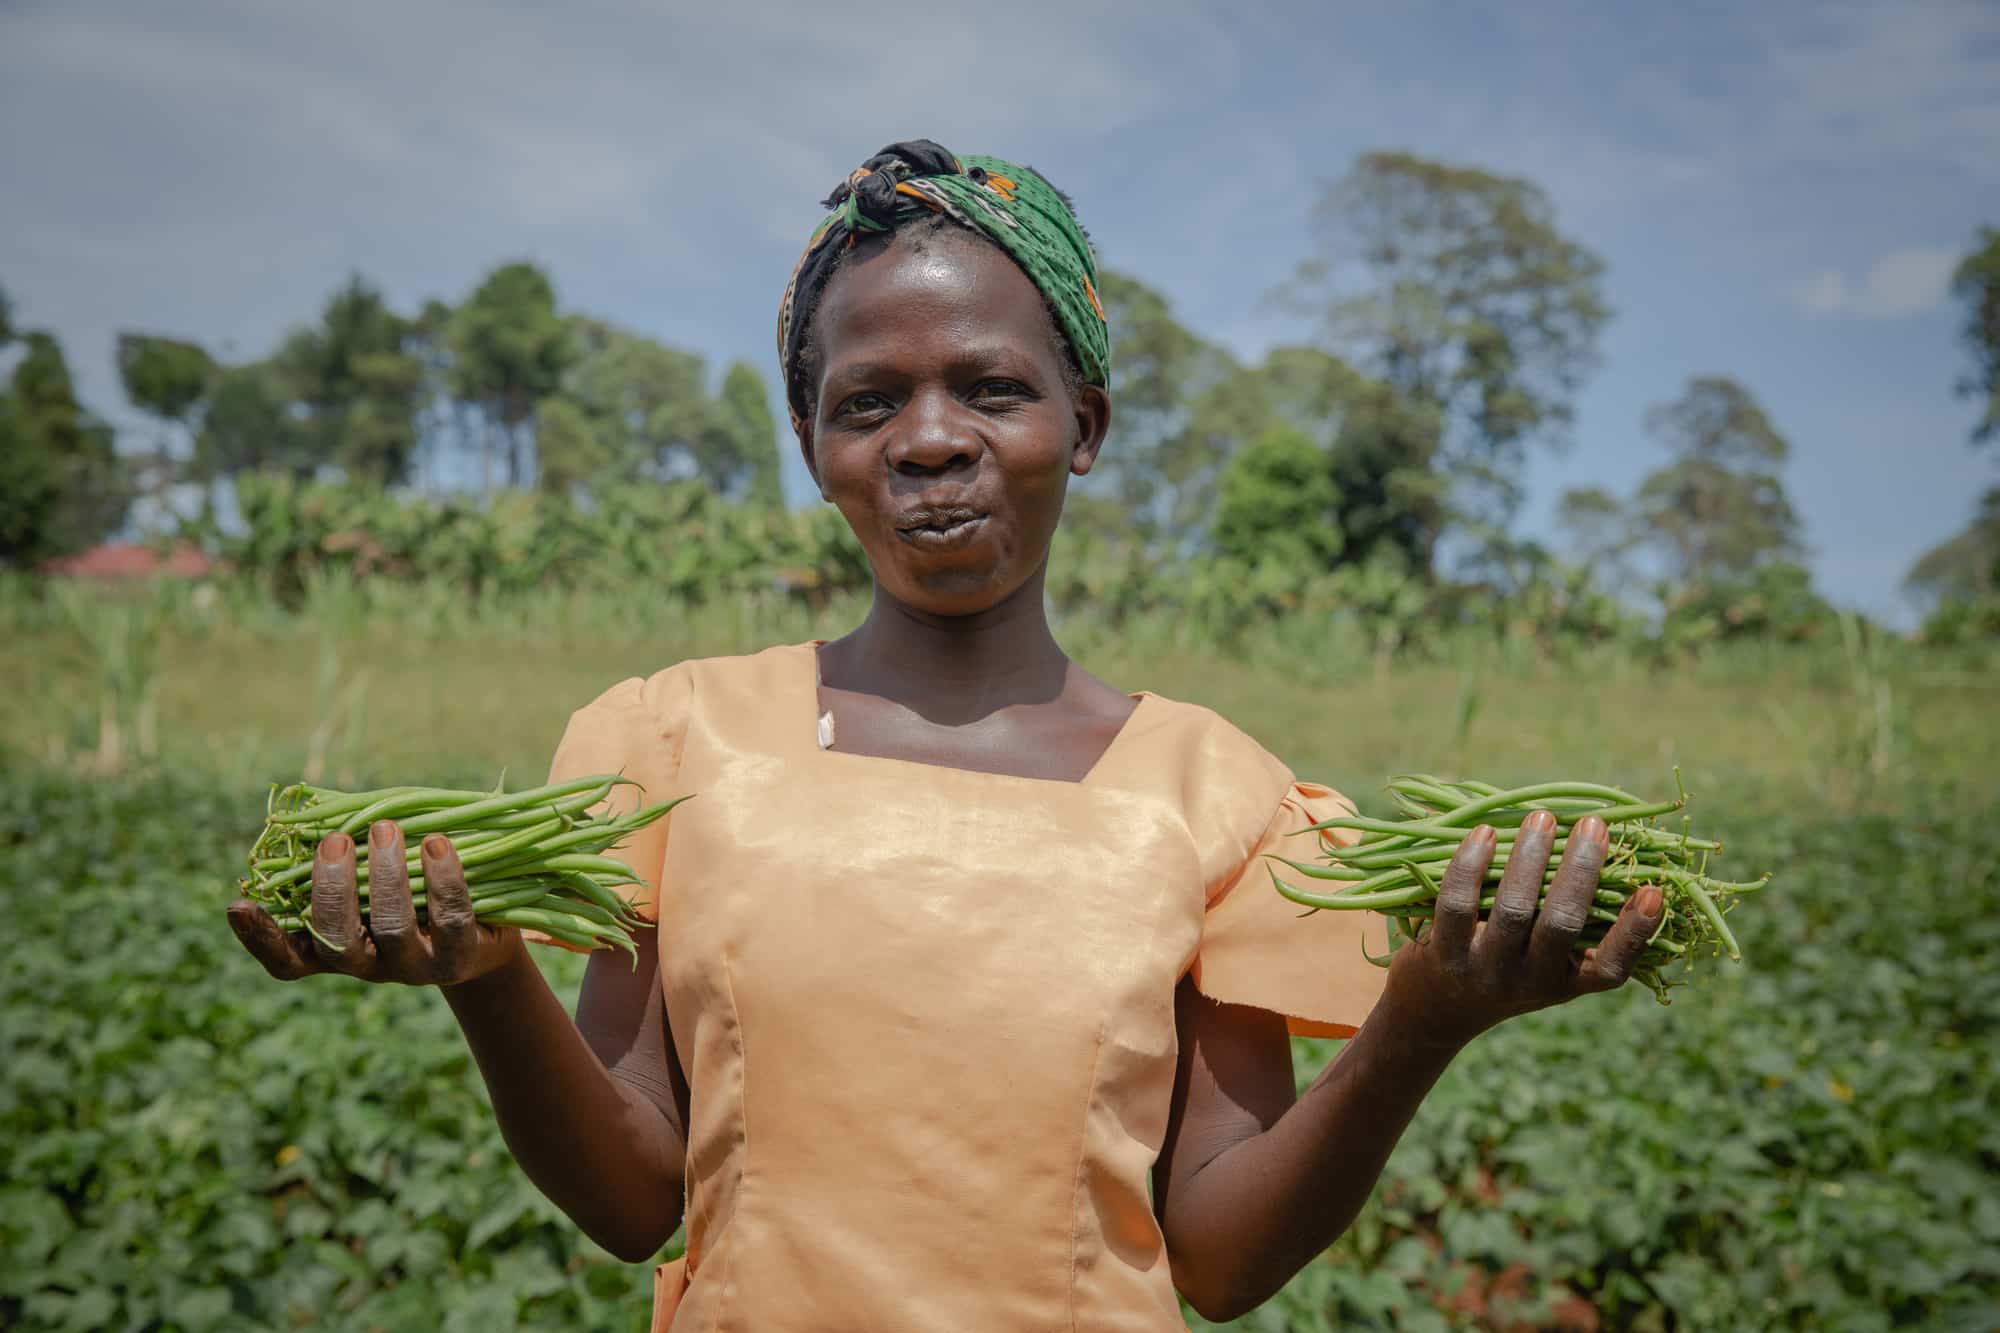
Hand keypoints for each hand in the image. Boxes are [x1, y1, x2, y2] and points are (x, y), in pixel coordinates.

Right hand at [226, 821, 523, 984]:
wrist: (486, 933)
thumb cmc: (416, 892)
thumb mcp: (379, 876)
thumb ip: (351, 855)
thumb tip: (320, 808)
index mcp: (336, 950)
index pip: (288, 960)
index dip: (261, 939)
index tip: (238, 905)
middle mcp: (370, 965)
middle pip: (337, 940)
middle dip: (332, 888)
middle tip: (336, 841)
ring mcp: (415, 966)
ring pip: (392, 928)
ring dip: (386, 875)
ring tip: (386, 828)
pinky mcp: (461, 956)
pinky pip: (450, 918)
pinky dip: (441, 878)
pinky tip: (437, 843)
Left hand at [1381, 810, 1662, 1047]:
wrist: (1438, 1007)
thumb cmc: (1510, 964)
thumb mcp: (1548, 959)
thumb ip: (1577, 919)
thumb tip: (1614, 847)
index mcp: (1568, 981)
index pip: (1612, 967)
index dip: (1635, 932)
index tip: (1653, 890)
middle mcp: (1531, 982)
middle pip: (1561, 925)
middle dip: (1580, 871)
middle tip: (1593, 824)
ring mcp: (1486, 969)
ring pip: (1513, 909)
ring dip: (1530, 858)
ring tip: (1543, 817)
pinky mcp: (1444, 953)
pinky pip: (1458, 903)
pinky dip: (1471, 865)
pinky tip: (1484, 832)